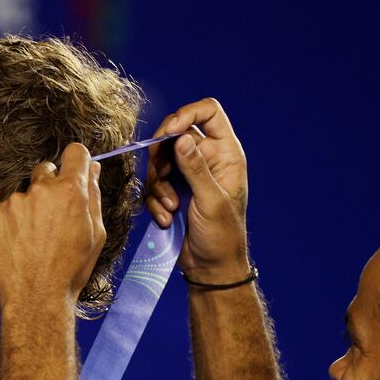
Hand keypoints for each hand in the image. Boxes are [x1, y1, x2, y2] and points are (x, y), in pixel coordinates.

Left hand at [0, 143, 104, 312]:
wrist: (36, 297)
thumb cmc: (70, 270)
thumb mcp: (95, 235)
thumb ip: (93, 197)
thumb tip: (92, 170)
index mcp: (71, 192)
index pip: (74, 153)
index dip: (76, 161)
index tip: (74, 171)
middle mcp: (42, 190)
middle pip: (47, 169)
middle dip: (51, 186)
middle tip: (53, 217)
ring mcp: (16, 201)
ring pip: (26, 193)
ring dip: (31, 207)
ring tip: (35, 238)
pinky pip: (7, 208)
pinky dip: (12, 221)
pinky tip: (20, 243)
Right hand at [144, 98, 249, 282]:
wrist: (211, 268)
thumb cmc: (223, 236)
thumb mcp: (212, 201)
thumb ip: (196, 169)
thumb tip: (182, 138)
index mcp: (225, 153)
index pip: (208, 112)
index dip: (186, 114)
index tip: (168, 132)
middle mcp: (207, 158)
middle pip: (174, 134)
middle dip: (162, 156)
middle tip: (160, 176)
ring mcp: (188, 174)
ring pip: (160, 160)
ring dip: (158, 184)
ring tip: (170, 209)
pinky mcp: (172, 191)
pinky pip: (154, 184)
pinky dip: (155, 201)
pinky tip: (166, 219)